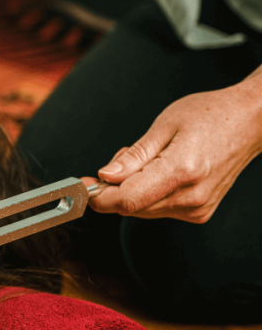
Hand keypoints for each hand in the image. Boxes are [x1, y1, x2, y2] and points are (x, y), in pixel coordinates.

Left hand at [83, 80, 261, 222]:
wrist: (250, 123)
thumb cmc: (210, 116)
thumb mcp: (164, 125)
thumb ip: (133, 156)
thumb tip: (105, 176)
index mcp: (182, 172)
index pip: (127, 200)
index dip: (99, 197)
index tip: (83, 186)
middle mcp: (191, 197)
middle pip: (131, 208)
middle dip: (113, 189)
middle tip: (119, 161)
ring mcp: (197, 208)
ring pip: (142, 210)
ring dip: (131, 189)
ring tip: (148, 159)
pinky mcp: (199, 212)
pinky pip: (158, 208)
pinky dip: (148, 193)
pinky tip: (159, 171)